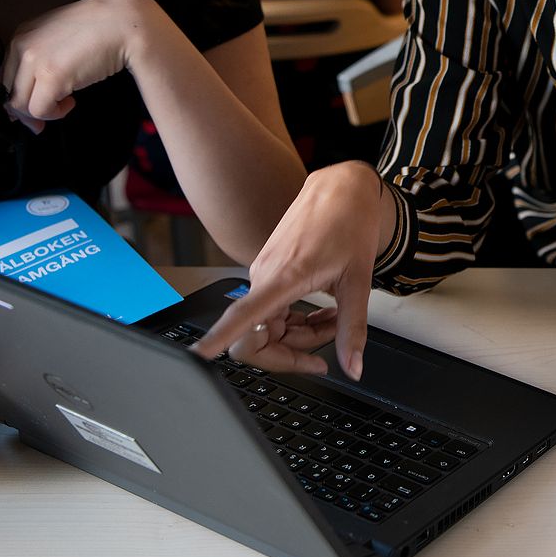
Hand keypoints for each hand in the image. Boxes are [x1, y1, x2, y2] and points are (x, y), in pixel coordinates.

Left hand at [0, 0, 163, 132]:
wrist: (122, 24)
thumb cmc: (98, 30)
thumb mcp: (59, 38)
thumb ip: (42, 56)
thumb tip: (30, 89)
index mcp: (22, 34)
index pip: (5, 75)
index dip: (18, 95)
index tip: (32, 108)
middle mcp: (22, 45)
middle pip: (9, 91)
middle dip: (26, 110)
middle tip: (46, 117)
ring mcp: (34, 60)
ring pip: (20, 104)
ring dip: (42, 112)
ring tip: (65, 103)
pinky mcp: (51, 76)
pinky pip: (40, 109)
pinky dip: (55, 113)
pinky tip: (72, 102)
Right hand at [190, 162, 390, 378]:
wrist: (343, 188)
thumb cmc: (350, 223)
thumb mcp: (358, 282)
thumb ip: (352, 329)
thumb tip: (353, 367)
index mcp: (281, 278)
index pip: (240, 318)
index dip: (216, 340)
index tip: (197, 357)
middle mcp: (263, 276)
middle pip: (258, 338)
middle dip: (296, 349)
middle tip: (331, 340)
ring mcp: (263, 273)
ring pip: (271, 326)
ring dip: (303, 333)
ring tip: (336, 317)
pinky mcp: (269, 270)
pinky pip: (274, 310)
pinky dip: (300, 319)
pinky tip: (325, 310)